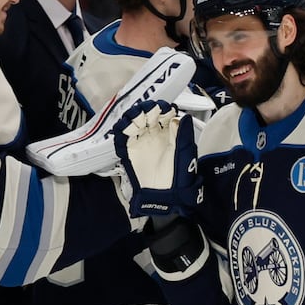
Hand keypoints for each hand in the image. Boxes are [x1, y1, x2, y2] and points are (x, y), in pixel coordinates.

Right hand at [111, 100, 198, 219]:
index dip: (163, 108)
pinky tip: (124, 126)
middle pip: (148, 114)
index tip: (164, 107)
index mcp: (170, 134)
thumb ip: (182, 137)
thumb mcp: (184, 156)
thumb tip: (182, 118)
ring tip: (136, 117)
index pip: (164, 114)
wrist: (162, 197)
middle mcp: (155, 135)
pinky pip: (122, 135)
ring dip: (133, 116)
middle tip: (148, 111)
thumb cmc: (177, 179)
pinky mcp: (129, 150)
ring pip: (134, 121)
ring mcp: (141, 141)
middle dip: (147, 109)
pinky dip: (121, 128)